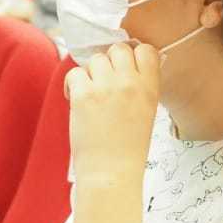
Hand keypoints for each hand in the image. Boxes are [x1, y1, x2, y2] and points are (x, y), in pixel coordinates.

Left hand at [65, 44, 160, 187]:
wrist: (112, 172)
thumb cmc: (129, 148)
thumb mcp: (148, 112)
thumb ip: (141, 86)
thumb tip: (126, 65)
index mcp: (150, 88)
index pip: (146, 49)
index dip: (133, 55)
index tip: (126, 67)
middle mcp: (130, 83)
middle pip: (118, 49)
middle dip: (110, 62)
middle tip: (105, 82)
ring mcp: (106, 87)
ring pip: (95, 59)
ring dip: (91, 74)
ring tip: (91, 94)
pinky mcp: (83, 95)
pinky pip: (74, 73)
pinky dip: (72, 85)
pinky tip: (76, 99)